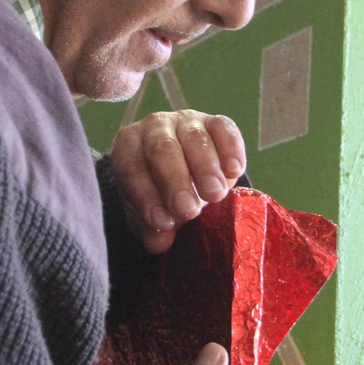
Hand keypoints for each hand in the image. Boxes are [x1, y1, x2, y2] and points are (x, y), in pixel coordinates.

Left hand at [109, 110, 245, 252]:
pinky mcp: (216, 122)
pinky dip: (231, 149)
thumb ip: (150, 228)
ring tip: (215, 195)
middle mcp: (154, 127)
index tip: (163, 223)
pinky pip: (224, 130)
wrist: (184, 170)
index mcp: (129, 147)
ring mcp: (186, 122)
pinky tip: (234, 171)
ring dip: (206, 168)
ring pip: (194, 139)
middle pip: (163, 149)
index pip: (133, 169)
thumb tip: (159, 242)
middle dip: (176, 181)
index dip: (146, 197)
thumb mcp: (150, 213)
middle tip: (189, 210)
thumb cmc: (160, 191)